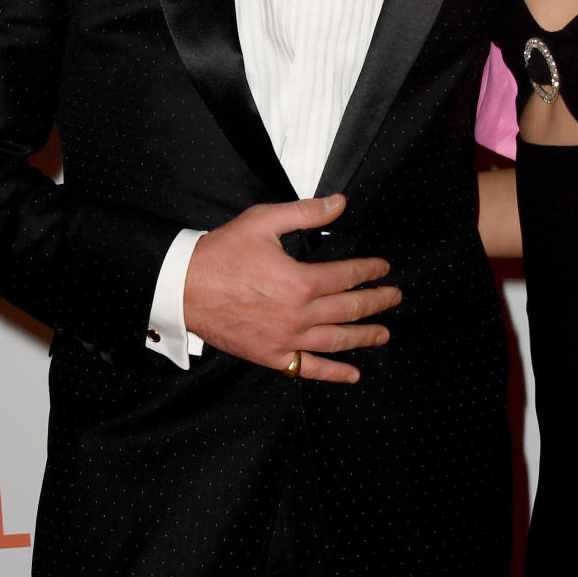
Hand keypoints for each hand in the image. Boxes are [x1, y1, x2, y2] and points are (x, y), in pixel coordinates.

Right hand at [184, 193, 400, 382]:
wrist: (183, 287)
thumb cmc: (221, 253)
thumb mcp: (264, 222)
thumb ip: (306, 213)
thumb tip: (340, 203)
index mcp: (300, 280)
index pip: (348, 276)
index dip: (370, 271)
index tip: (383, 268)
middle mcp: (299, 314)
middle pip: (350, 309)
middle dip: (377, 302)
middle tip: (394, 297)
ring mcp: (286, 339)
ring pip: (337, 341)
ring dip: (365, 336)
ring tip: (384, 332)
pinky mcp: (272, 356)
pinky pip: (310, 369)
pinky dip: (334, 373)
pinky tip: (353, 374)